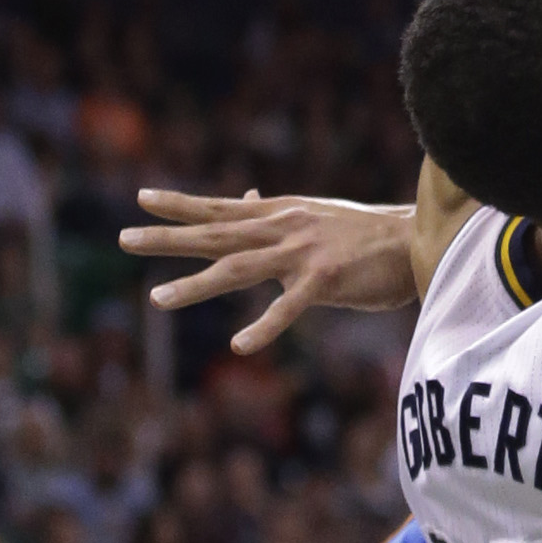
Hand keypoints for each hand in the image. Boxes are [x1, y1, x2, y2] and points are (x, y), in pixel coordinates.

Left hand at [120, 188, 418, 354]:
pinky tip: (240, 345)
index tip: (142, 198)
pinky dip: (264, 327)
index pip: (220, 207)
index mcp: (280, 214)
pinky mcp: (325, 280)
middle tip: (124, 238)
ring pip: (239, 267)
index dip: (180, 204)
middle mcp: (284, 228)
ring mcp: (303, 253)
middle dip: (168, 236)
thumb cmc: (366, 233)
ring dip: (197, 284)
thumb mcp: (314, 215)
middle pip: (216, 232)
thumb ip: (277, 213)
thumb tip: (249, 196)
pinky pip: (288, 307)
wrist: (417, 239)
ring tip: (158, 299)